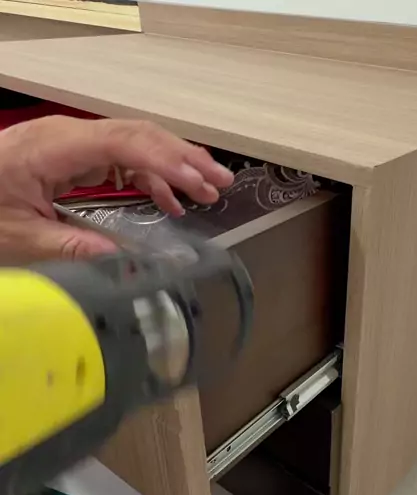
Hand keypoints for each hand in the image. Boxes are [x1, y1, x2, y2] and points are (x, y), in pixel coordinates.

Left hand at [0, 116, 233, 262]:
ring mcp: (71, 142)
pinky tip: (168, 201)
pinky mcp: (72, 155)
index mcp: (52, 148)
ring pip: (134, 143)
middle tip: (220, 182)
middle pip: (137, 134)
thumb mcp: (23, 238)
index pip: (121, 141)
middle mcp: (66, 135)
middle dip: (182, 157)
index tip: (196, 181)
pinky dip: (148, 177)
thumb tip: (127, 265)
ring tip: (207, 192)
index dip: (163, 160)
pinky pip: (120, 158)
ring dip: (173, 166)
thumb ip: (75, 249)